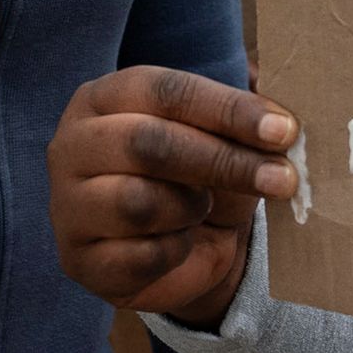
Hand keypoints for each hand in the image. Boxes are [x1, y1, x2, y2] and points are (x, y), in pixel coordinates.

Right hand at [47, 67, 300, 329]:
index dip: (228, 110)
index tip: (283, 131)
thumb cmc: (200, 179)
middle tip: (282, 178)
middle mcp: (74, 144)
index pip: (166, 92)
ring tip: (200, 210)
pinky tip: (179, 245)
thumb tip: (281, 117)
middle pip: (148, 143)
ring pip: (139, 202)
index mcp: (106, 98)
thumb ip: (246, 120)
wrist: (183, 252)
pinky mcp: (78, 260)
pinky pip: (140, 255)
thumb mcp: (225, 140)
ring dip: (190, 208)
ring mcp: (68, 204)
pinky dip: (176, 251)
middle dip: (223, 160)